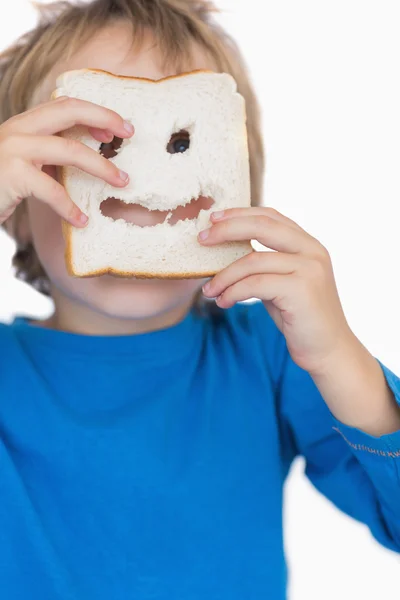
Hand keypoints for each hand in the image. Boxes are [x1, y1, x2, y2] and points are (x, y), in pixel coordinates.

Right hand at [0, 96, 134, 226]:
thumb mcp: (24, 163)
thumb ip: (49, 156)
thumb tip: (89, 158)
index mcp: (24, 124)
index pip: (65, 105)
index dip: (96, 111)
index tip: (120, 125)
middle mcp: (18, 128)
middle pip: (69, 111)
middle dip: (104, 117)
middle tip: (130, 132)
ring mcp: (14, 149)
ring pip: (70, 150)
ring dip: (101, 167)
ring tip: (121, 182)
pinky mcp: (12, 174)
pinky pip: (52, 190)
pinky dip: (70, 207)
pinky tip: (82, 220)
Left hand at [199, 207, 354, 374]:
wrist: (328, 350)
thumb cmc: (299, 317)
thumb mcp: (281, 283)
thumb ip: (264, 264)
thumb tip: (224, 253)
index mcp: (308, 244)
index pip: (270, 216)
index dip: (239, 214)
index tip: (212, 219)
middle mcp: (312, 250)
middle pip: (262, 227)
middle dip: (227, 230)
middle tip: (201, 240)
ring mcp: (309, 268)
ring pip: (253, 260)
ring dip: (224, 275)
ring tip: (208, 290)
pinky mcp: (301, 289)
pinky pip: (255, 284)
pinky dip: (233, 292)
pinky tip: (223, 302)